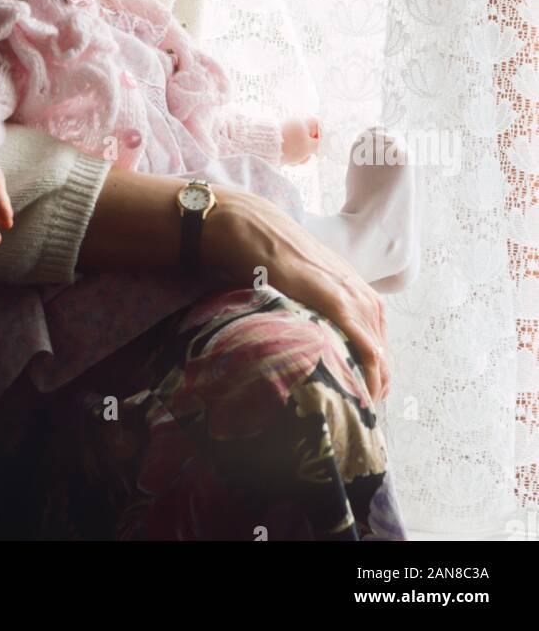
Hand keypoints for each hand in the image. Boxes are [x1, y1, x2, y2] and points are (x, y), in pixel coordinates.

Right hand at [202, 187, 389, 404]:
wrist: (255, 227)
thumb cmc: (271, 254)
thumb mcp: (300, 282)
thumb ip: (309, 302)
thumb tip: (298, 329)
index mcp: (354, 288)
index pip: (375, 336)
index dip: (372, 367)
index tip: (360, 391)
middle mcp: (361, 292)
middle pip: (382, 348)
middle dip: (377, 381)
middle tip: (363, 409)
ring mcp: (352, 296)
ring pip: (379, 352)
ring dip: (375, 383)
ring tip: (364, 408)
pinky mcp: (337, 301)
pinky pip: (366, 345)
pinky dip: (369, 372)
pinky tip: (366, 392)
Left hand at [281, 116, 320, 165]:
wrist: (265, 149)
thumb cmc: (289, 145)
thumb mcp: (308, 147)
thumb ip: (319, 146)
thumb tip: (324, 144)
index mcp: (303, 121)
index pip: (319, 126)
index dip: (323, 137)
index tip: (321, 148)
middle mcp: (296, 125)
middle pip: (310, 138)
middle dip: (309, 151)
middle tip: (306, 156)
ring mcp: (288, 133)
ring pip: (301, 146)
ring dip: (300, 156)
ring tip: (294, 160)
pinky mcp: (282, 142)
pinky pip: (292, 149)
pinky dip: (292, 156)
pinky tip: (288, 161)